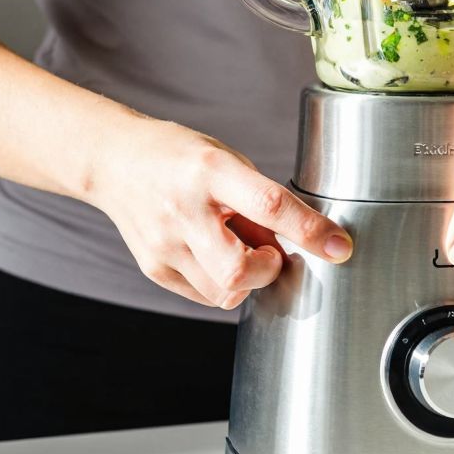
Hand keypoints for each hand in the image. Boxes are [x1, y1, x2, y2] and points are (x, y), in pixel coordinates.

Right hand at [89, 119, 352, 309]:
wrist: (114, 162)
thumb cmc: (180, 157)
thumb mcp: (226, 160)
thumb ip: (261, 202)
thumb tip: (298, 243)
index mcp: (210, 170)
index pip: (269, 204)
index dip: (310, 230)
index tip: (339, 247)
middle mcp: (184, 208)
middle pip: (238, 270)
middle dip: (269, 270)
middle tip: (270, 253)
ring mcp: (165, 243)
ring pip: (224, 293)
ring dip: (247, 280)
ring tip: (235, 248)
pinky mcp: (154, 268)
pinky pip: (205, 296)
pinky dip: (223, 284)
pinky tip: (214, 255)